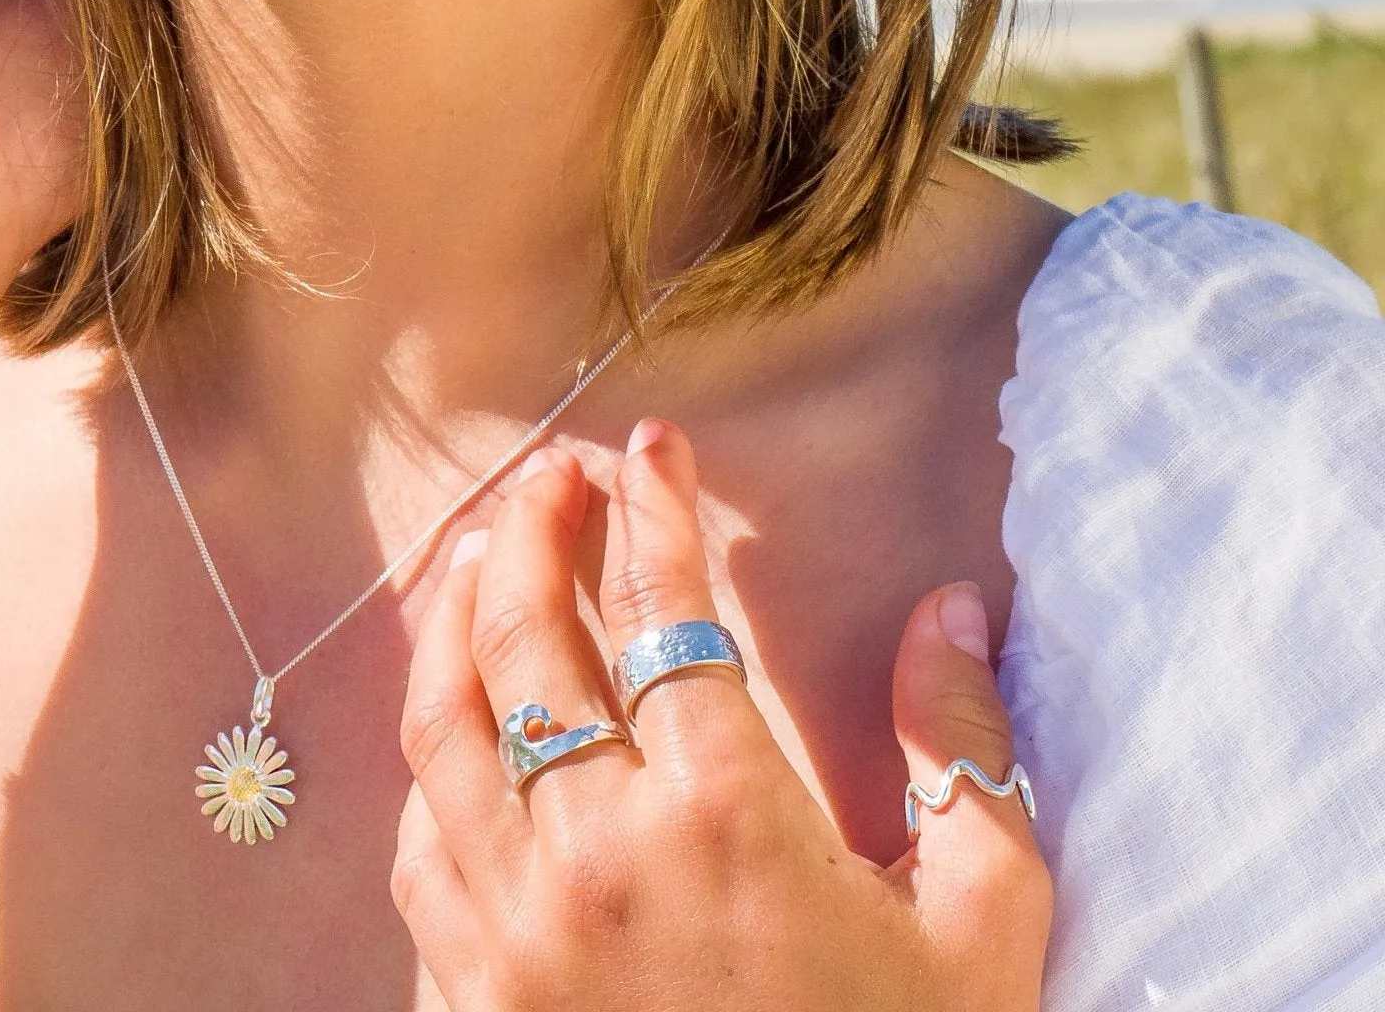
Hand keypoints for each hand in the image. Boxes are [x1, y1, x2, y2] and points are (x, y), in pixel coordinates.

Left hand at [393, 423, 1050, 1010]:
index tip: (654, 445)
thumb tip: (949, 608)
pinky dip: (428, 759)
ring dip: (451, 616)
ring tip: (476, 553)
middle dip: (531, 528)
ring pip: (442, 722)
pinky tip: (451, 718)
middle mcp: (596, 852)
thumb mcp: (983, 934)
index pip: (665, 608)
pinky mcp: (470, 994)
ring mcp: (513, 927)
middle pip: (527, 636)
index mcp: (724, 816)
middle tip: (553, 474)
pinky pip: (419, 842)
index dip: (657, 508)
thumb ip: (969, 758)